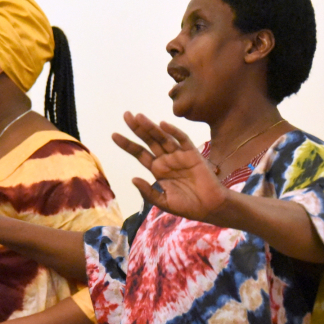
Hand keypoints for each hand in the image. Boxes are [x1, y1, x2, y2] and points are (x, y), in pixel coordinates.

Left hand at [114, 112, 228, 221]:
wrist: (210, 208)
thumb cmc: (188, 206)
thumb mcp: (163, 202)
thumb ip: (148, 192)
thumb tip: (133, 178)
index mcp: (158, 170)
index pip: (140, 153)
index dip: (127, 144)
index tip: (114, 135)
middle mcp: (166, 160)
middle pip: (149, 141)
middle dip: (137, 129)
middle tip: (126, 115)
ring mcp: (179, 155)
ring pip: (162, 138)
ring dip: (151, 127)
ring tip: (139, 117)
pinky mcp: (193, 154)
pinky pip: (182, 140)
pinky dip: (173, 132)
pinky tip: (163, 124)